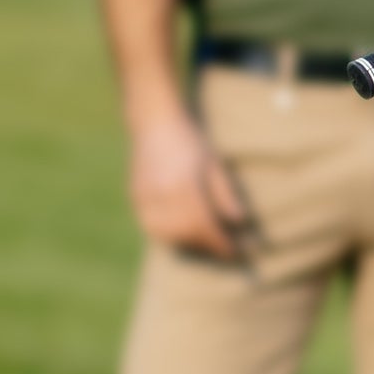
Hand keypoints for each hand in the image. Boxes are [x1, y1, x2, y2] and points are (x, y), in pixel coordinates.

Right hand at [130, 111, 250, 255]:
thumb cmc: (191, 141)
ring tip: (202, 242)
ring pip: (166, 235)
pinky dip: (167, 235)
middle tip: (221, 248)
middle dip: (206, 246)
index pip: (206, 227)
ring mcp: (146, 198)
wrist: (155, 122)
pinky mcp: (135, 197)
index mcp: (185, 188)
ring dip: (186, 243)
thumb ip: (225, 195)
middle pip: (186, 235)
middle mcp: (163, 196)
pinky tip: (180, 232)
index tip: (235, 252)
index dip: (221, 243)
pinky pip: (151, 226)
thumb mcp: (214, 165)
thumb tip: (238, 222)